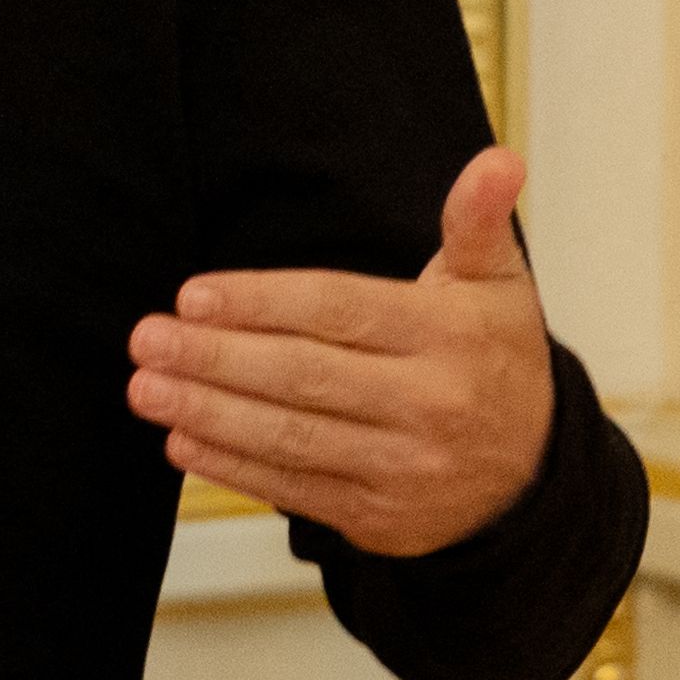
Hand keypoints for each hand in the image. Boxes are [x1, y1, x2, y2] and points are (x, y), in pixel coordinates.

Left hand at [128, 145, 558, 554]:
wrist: (533, 475)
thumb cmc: (494, 361)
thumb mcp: (498, 284)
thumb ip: (477, 220)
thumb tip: (497, 160)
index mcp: (449, 336)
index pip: (339, 311)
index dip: (261, 303)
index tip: (192, 295)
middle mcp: (428, 405)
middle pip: (304, 376)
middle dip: (216, 358)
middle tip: (147, 339)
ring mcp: (403, 469)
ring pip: (291, 438)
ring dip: (208, 414)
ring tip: (146, 389)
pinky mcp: (379, 519)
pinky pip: (294, 490)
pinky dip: (233, 468)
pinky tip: (182, 441)